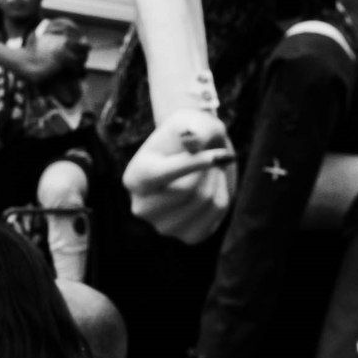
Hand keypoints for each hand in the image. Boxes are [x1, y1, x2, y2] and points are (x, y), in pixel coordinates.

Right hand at [126, 111, 234, 242]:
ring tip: (208, 170)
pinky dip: (222, 196)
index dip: (196, 163)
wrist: (193, 155)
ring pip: (207, 202)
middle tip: (209, 156)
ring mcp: (163, 226)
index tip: (218, 154)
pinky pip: (217, 214)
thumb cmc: (189, 134)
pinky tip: (211, 188)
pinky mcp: (188, 236)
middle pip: (190, 191)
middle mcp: (142, 207)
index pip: (164, 174)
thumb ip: (193, 129)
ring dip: (217, 179)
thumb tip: (192, 143)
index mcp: (134, 178)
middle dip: (208, 169)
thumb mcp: (190, 121)